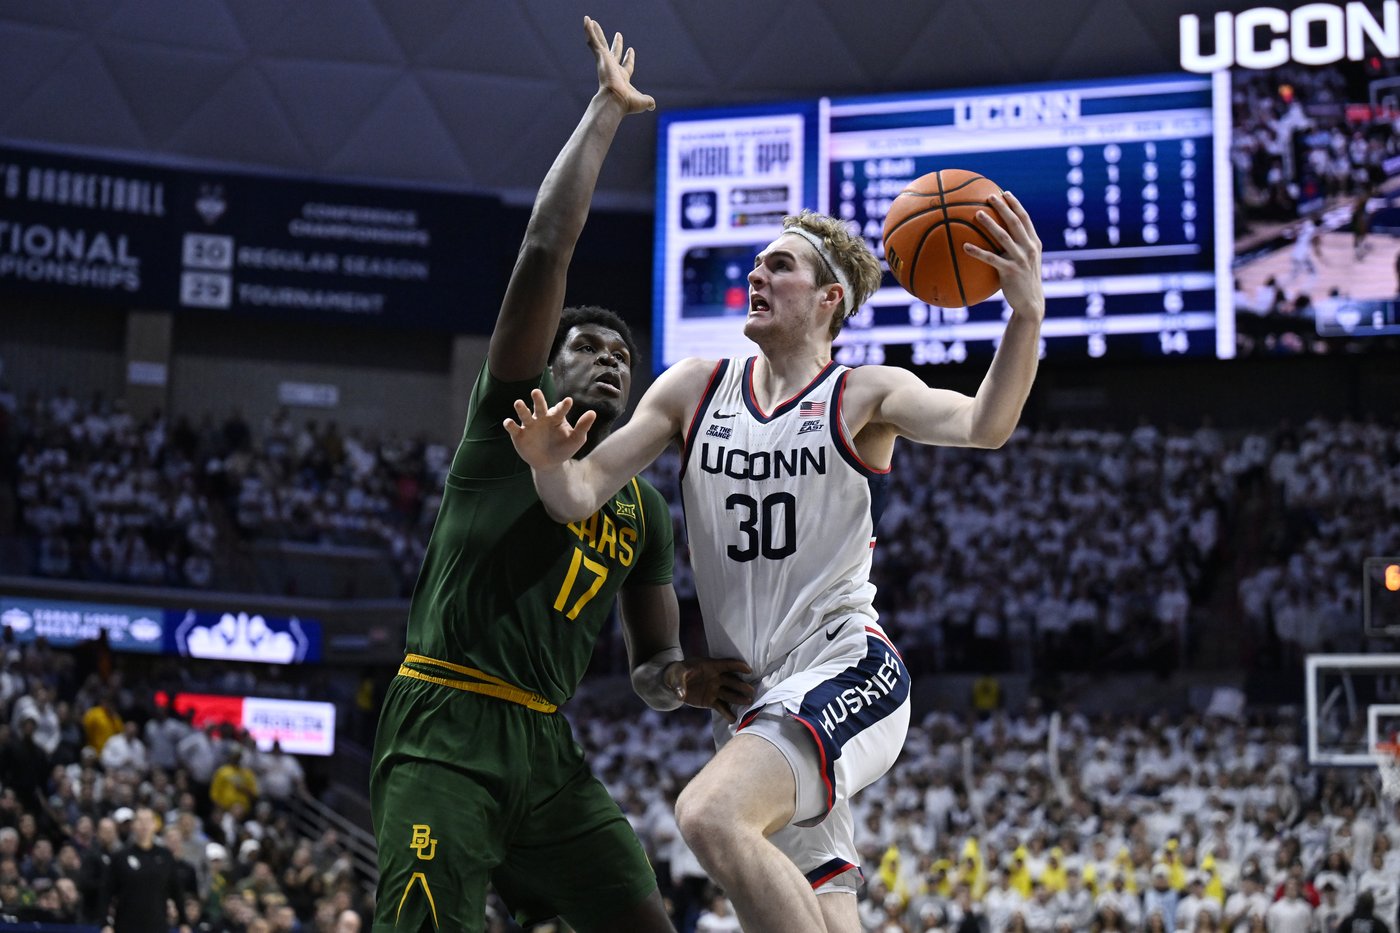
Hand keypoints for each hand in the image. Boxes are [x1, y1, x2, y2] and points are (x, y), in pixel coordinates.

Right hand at [504, 389, 594, 469]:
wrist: (549, 464)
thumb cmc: (564, 448)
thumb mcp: (576, 439)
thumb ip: (583, 426)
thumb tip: (593, 412)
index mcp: (555, 417)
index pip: (559, 409)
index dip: (563, 406)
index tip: (569, 401)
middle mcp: (541, 418)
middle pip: (539, 406)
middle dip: (538, 399)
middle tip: (536, 392)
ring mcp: (530, 426)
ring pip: (524, 414)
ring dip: (521, 408)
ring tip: (518, 403)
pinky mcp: (519, 435)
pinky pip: (513, 428)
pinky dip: (510, 424)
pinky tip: (509, 422)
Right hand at [585, 16, 654, 114]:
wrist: (615, 100)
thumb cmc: (627, 104)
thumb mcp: (643, 102)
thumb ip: (648, 102)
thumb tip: (653, 106)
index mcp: (622, 77)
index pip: (627, 65)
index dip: (629, 57)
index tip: (631, 50)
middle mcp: (612, 68)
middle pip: (613, 52)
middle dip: (616, 43)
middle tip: (618, 34)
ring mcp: (605, 62)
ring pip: (600, 43)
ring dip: (596, 32)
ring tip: (591, 21)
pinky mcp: (601, 57)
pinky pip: (593, 41)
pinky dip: (589, 30)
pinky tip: (586, 20)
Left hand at [671, 658, 754, 722]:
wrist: (673, 683)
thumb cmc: (676, 673)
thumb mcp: (675, 675)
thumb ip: (679, 684)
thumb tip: (681, 695)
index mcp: (710, 667)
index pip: (727, 665)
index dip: (738, 666)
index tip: (748, 670)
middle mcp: (716, 678)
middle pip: (732, 681)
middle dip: (741, 686)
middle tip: (751, 691)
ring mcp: (714, 690)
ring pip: (729, 695)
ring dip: (738, 699)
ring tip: (748, 703)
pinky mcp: (710, 701)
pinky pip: (721, 707)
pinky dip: (727, 713)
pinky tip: (733, 719)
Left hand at [964, 191, 1043, 321]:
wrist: (1030, 303)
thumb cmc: (1023, 282)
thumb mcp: (1024, 262)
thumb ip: (1016, 249)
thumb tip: (997, 238)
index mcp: (1034, 243)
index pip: (1025, 219)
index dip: (1016, 205)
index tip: (1005, 193)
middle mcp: (1029, 248)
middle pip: (1015, 222)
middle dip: (1003, 207)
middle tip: (990, 196)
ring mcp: (1021, 259)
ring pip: (1004, 237)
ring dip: (990, 224)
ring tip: (977, 214)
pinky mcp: (1011, 271)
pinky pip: (991, 258)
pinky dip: (978, 251)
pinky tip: (964, 246)